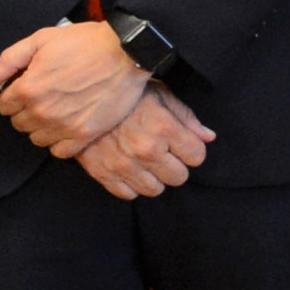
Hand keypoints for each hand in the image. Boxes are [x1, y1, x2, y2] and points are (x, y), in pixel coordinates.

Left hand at [0, 20, 150, 157]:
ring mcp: (64, 126)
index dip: (13, 96)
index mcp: (28, 88)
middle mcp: (42, 111)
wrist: (128, 52)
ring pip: (37, 139)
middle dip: (26, 111)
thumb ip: (10, 59)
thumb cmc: (86, 42)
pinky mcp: (85, 134)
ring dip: (42, 127)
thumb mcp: (43, 39)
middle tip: (44, 98)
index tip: (27, 88)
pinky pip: (60, 152)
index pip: (4, 106)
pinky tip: (67, 127)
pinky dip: (60, 143)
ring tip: (56, 113)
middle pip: (19, 123)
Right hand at [71, 86, 213, 200]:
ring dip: (155, 178)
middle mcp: (146, 150)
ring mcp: (123, 164)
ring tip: (147, 162)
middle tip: (165, 154)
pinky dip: (132, 185)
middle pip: (178, 177)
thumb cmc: (127, 94)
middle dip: (175, 165)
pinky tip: (130, 170)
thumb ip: (186, 118)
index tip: (183, 144)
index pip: (197, 156)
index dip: (192, 150)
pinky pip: (128, 194)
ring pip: (155, 189)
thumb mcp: (161, 95)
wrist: (81, 98)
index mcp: (164, 128)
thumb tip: (208, 138)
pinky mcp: (102, 173)